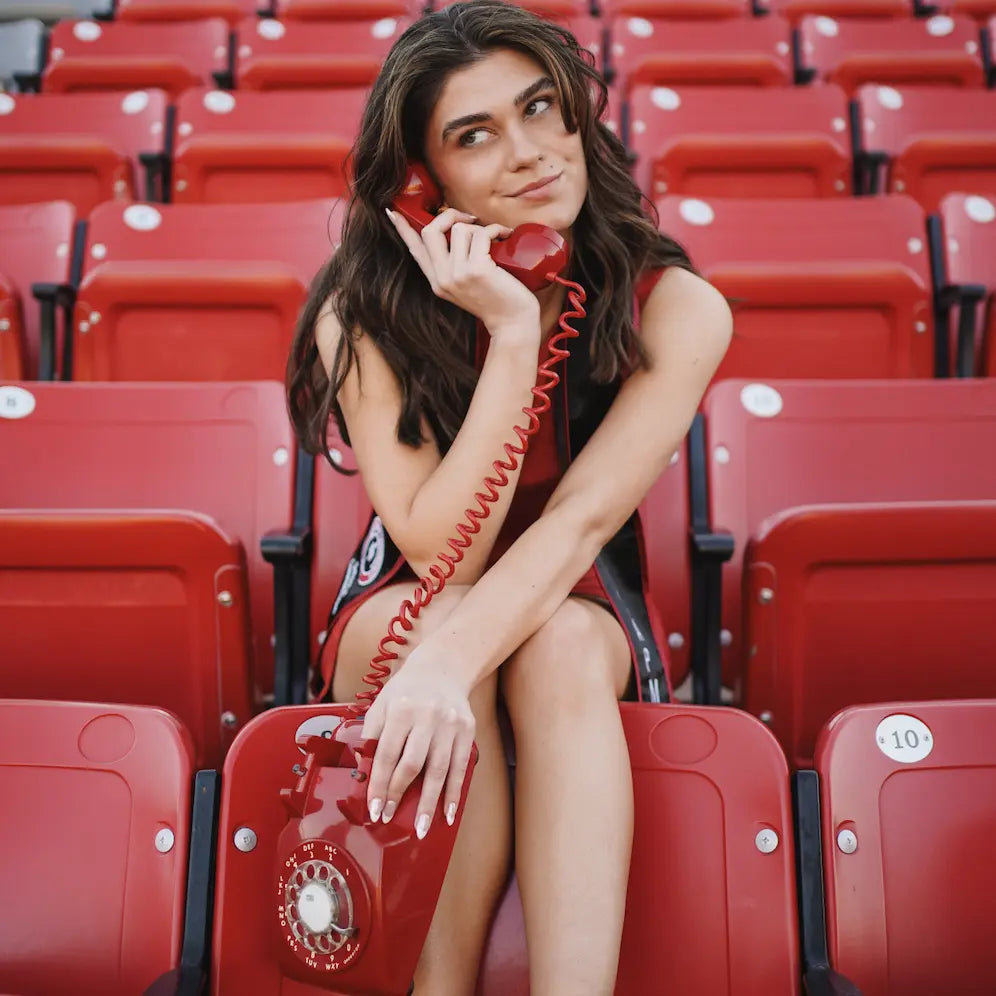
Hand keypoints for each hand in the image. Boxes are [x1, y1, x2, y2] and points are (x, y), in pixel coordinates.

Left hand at [361, 643, 475, 838]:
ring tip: (420, 828)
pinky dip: (454, 792)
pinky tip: (447, 814)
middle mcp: (427, 716)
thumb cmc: (406, 691)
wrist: (443, 668)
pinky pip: (460, 767)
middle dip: (398, 795)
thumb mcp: (382, 704)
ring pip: (439, 770)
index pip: (386, 754)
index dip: (378, 784)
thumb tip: (362, 776)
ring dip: (429, 803)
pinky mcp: (467, 730)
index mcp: (401, 709)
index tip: (372, 809)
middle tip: (388, 818)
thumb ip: (371, 736)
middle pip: (412, 764)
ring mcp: (450, 724)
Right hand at [387, 206, 539, 333]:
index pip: (415, 251)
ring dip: (479, 228)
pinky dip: (495, 230)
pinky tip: (504, 236)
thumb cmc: (497, 301)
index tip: (392, 212)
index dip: (403, 229)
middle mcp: (443, 279)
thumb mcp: (466, 286)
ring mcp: (458, 275)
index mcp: (437, 282)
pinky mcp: (477, 270)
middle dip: (449, 215)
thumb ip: (454, 266)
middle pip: (430, 231)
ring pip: (459, 229)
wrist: (513, 324)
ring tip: (494, 239)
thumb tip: (454, 233)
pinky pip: (480, 234)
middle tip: (469, 220)